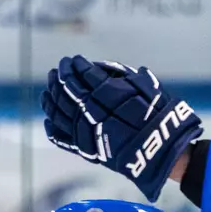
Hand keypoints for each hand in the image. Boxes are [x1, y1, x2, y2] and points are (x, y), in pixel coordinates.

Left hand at [41, 55, 202, 201]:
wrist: (161, 152)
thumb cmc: (159, 117)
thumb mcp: (146, 87)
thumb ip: (122, 75)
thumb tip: (101, 68)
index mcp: (107, 92)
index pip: (83, 73)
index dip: (76, 65)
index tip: (74, 60)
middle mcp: (92, 110)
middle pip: (67, 89)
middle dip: (61, 76)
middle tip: (58, 69)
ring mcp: (86, 131)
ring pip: (59, 110)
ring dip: (51, 96)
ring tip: (49, 88)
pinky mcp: (85, 148)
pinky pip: (61, 136)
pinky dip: (52, 126)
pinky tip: (49, 118)